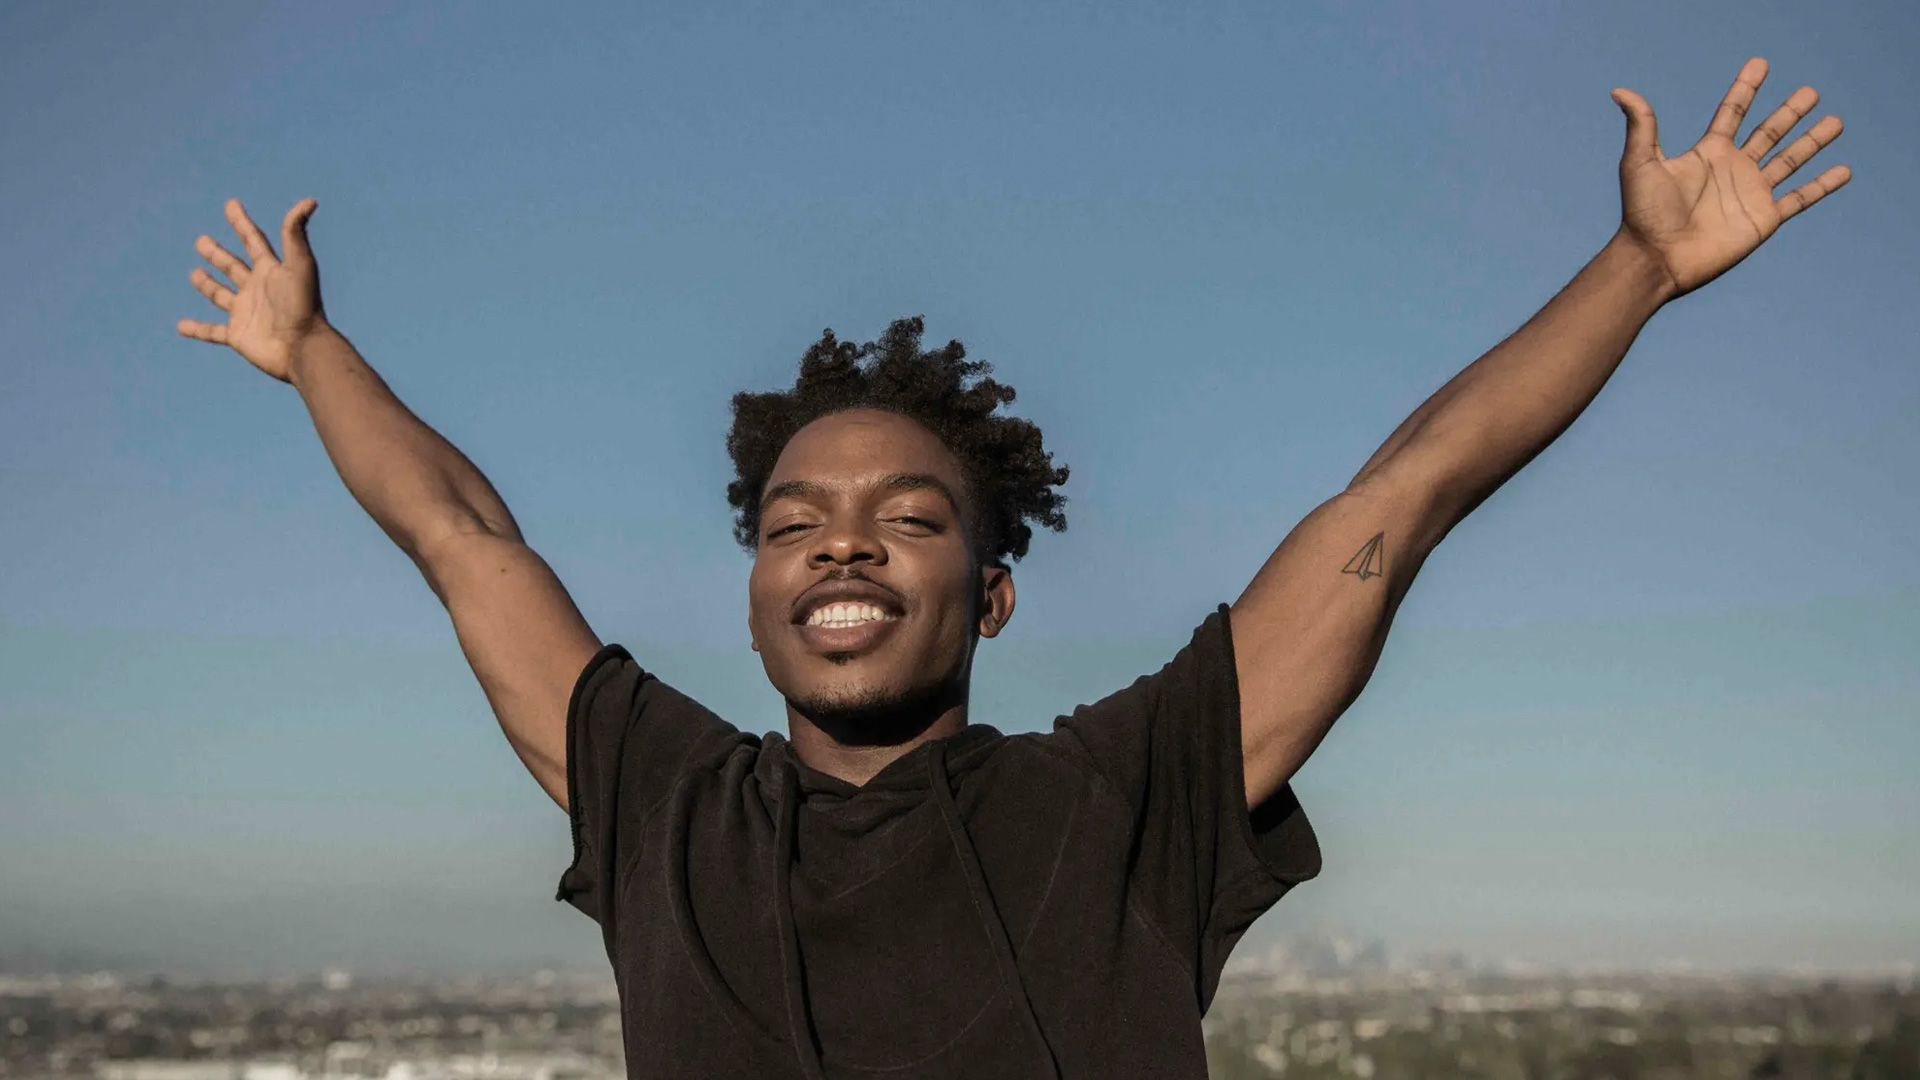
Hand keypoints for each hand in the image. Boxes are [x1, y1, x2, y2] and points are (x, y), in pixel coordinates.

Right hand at [177, 197, 327, 382]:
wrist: (303, 347)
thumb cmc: (303, 305)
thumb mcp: (299, 264)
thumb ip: (296, 233)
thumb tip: (309, 201)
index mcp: (272, 271)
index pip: (253, 241)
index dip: (242, 222)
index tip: (231, 204)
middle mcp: (258, 290)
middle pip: (233, 266)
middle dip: (217, 254)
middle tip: (201, 240)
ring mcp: (246, 313)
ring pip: (222, 295)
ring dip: (208, 285)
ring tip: (195, 273)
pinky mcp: (238, 335)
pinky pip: (212, 332)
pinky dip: (197, 330)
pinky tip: (181, 326)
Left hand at [1610, 57, 1850, 301]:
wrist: (1657, 258)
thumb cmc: (1643, 213)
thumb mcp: (1639, 163)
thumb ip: (1641, 126)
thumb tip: (1620, 90)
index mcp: (1708, 153)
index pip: (1733, 112)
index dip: (1746, 88)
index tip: (1760, 64)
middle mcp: (1733, 169)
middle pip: (1769, 132)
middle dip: (1790, 112)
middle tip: (1811, 92)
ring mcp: (1751, 193)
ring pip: (1790, 160)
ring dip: (1812, 141)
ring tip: (1835, 122)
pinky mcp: (1763, 219)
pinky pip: (1800, 198)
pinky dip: (1822, 185)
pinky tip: (1843, 171)